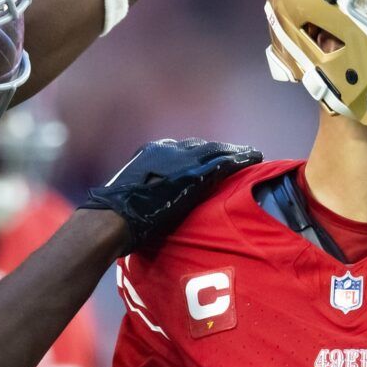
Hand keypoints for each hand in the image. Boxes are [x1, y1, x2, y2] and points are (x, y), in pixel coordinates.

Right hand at [82, 138, 260, 250]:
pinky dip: (241, 160)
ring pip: (217, 151)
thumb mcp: (134, 194)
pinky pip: (224, 162)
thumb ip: (149, 191)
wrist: (112, 219)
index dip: (204, 153)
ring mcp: (181, 160)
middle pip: (204, 146)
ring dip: (236, 153)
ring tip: (252, 156)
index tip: (217, 157)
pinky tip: (255, 158)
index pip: (186, 148)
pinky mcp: (193, 175)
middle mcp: (168, 149)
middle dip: (222, 150)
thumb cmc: (118, 217)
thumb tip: (152, 204)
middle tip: (241, 155)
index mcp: (152, 152)